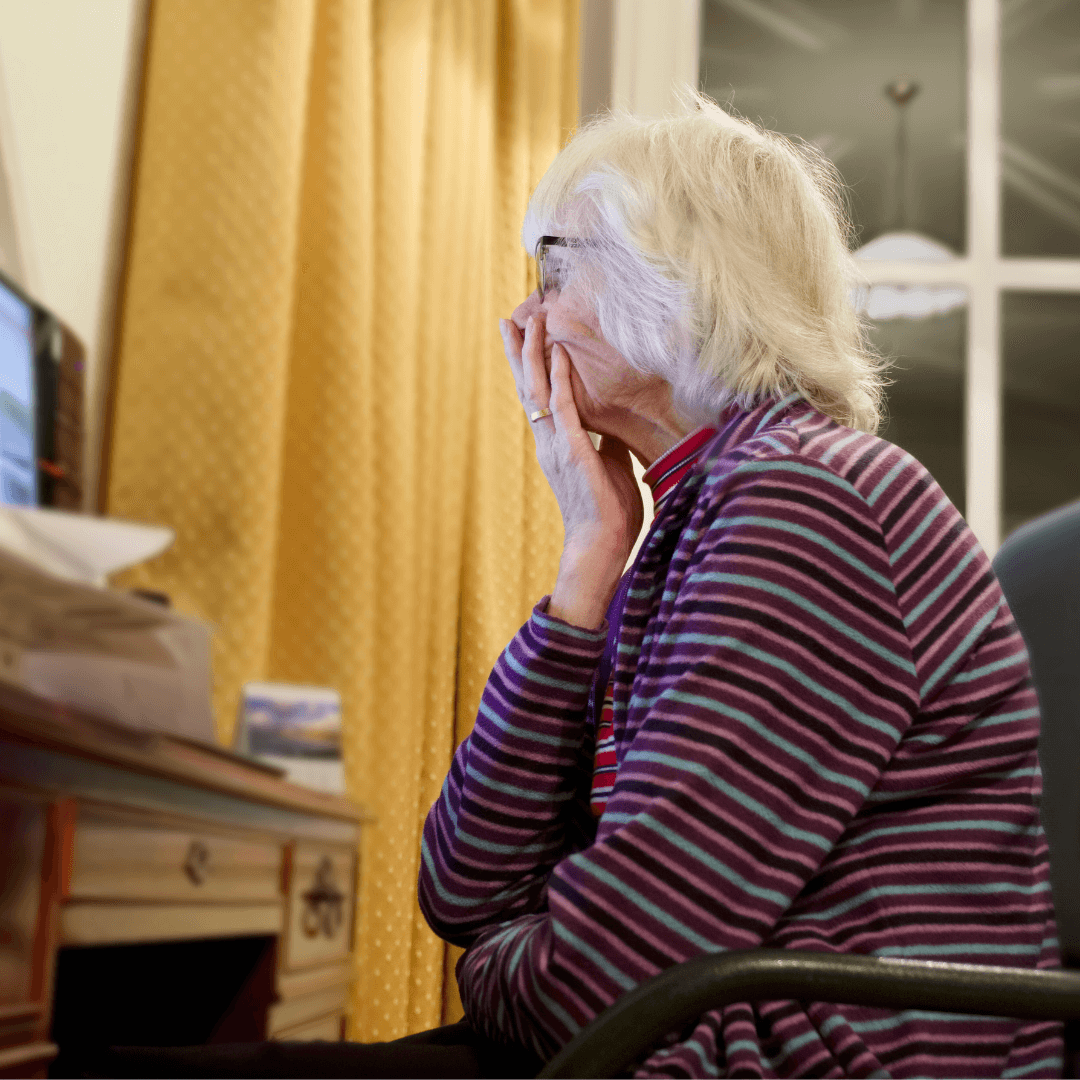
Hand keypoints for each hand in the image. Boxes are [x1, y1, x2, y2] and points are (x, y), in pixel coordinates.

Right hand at [501, 314, 643, 628]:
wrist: (601, 543)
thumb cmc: (607, 510)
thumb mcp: (608, 466)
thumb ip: (604, 442)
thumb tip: (611, 426)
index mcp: (554, 443)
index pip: (537, 395)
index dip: (528, 365)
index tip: (521, 336)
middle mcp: (547, 440)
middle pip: (526, 385)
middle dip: (518, 350)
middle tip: (511, 317)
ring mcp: (555, 444)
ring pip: (537, 389)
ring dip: (533, 352)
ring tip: (529, 320)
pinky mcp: (571, 450)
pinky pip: (562, 405)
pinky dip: (559, 377)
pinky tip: (558, 351)